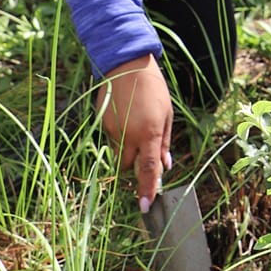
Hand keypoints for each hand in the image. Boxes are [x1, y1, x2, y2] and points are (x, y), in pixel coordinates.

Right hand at [96, 54, 173, 208]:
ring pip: (120, 153)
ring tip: (137, 123)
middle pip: (130, 166)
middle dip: (136, 166)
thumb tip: (165, 166)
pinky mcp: (103, 124)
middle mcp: (129, 135)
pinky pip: (112, 139)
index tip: (145, 206)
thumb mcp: (167, 113)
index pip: (147, 170)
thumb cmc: (153, 87)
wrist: (126, 64)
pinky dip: (120, 135)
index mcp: (150, 133)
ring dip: (128, 149)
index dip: (146, 190)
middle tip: (145, 151)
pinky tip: (127, 115)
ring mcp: (113, 130)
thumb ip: (164, 142)